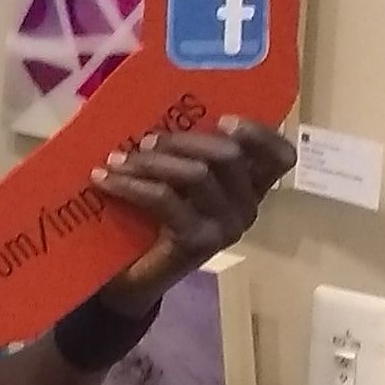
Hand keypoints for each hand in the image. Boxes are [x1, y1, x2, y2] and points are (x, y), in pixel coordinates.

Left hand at [92, 116, 295, 313]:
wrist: (133, 275)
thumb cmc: (151, 216)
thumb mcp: (171, 178)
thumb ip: (179, 152)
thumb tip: (152, 109)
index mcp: (247, 186)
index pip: (279, 156)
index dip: (259, 133)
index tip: (223, 119)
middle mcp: (247, 206)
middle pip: (229, 155)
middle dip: (183, 140)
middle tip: (143, 141)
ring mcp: (226, 226)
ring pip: (197, 174)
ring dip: (150, 161)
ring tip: (115, 160)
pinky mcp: (199, 242)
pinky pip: (166, 199)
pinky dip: (130, 184)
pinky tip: (105, 180)